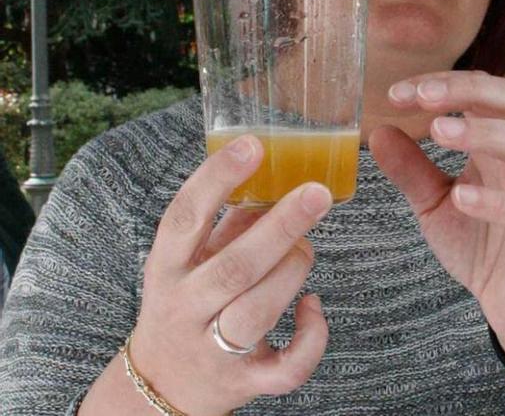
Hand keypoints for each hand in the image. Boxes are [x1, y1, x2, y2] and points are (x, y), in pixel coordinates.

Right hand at [126, 136, 330, 414]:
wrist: (162, 384)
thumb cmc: (186, 304)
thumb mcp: (188, 262)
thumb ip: (227, 225)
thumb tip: (276, 183)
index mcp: (166, 269)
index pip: (184, 217)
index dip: (216, 178)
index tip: (254, 145)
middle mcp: (185, 308)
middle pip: (234, 267)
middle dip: (280, 228)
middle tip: (317, 193)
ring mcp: (213, 350)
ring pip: (258, 313)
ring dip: (292, 273)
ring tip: (306, 248)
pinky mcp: (244, 383)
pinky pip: (287, 367)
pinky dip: (311, 337)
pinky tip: (314, 308)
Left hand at [370, 71, 504, 368]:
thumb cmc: (482, 246)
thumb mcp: (435, 204)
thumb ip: (412, 170)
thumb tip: (378, 132)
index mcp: (500, 147)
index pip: (483, 94)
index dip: (443, 83)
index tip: (396, 93)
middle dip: (472, 90)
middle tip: (424, 96)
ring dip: (487, 133)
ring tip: (439, 132)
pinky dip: (498, 202)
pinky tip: (461, 196)